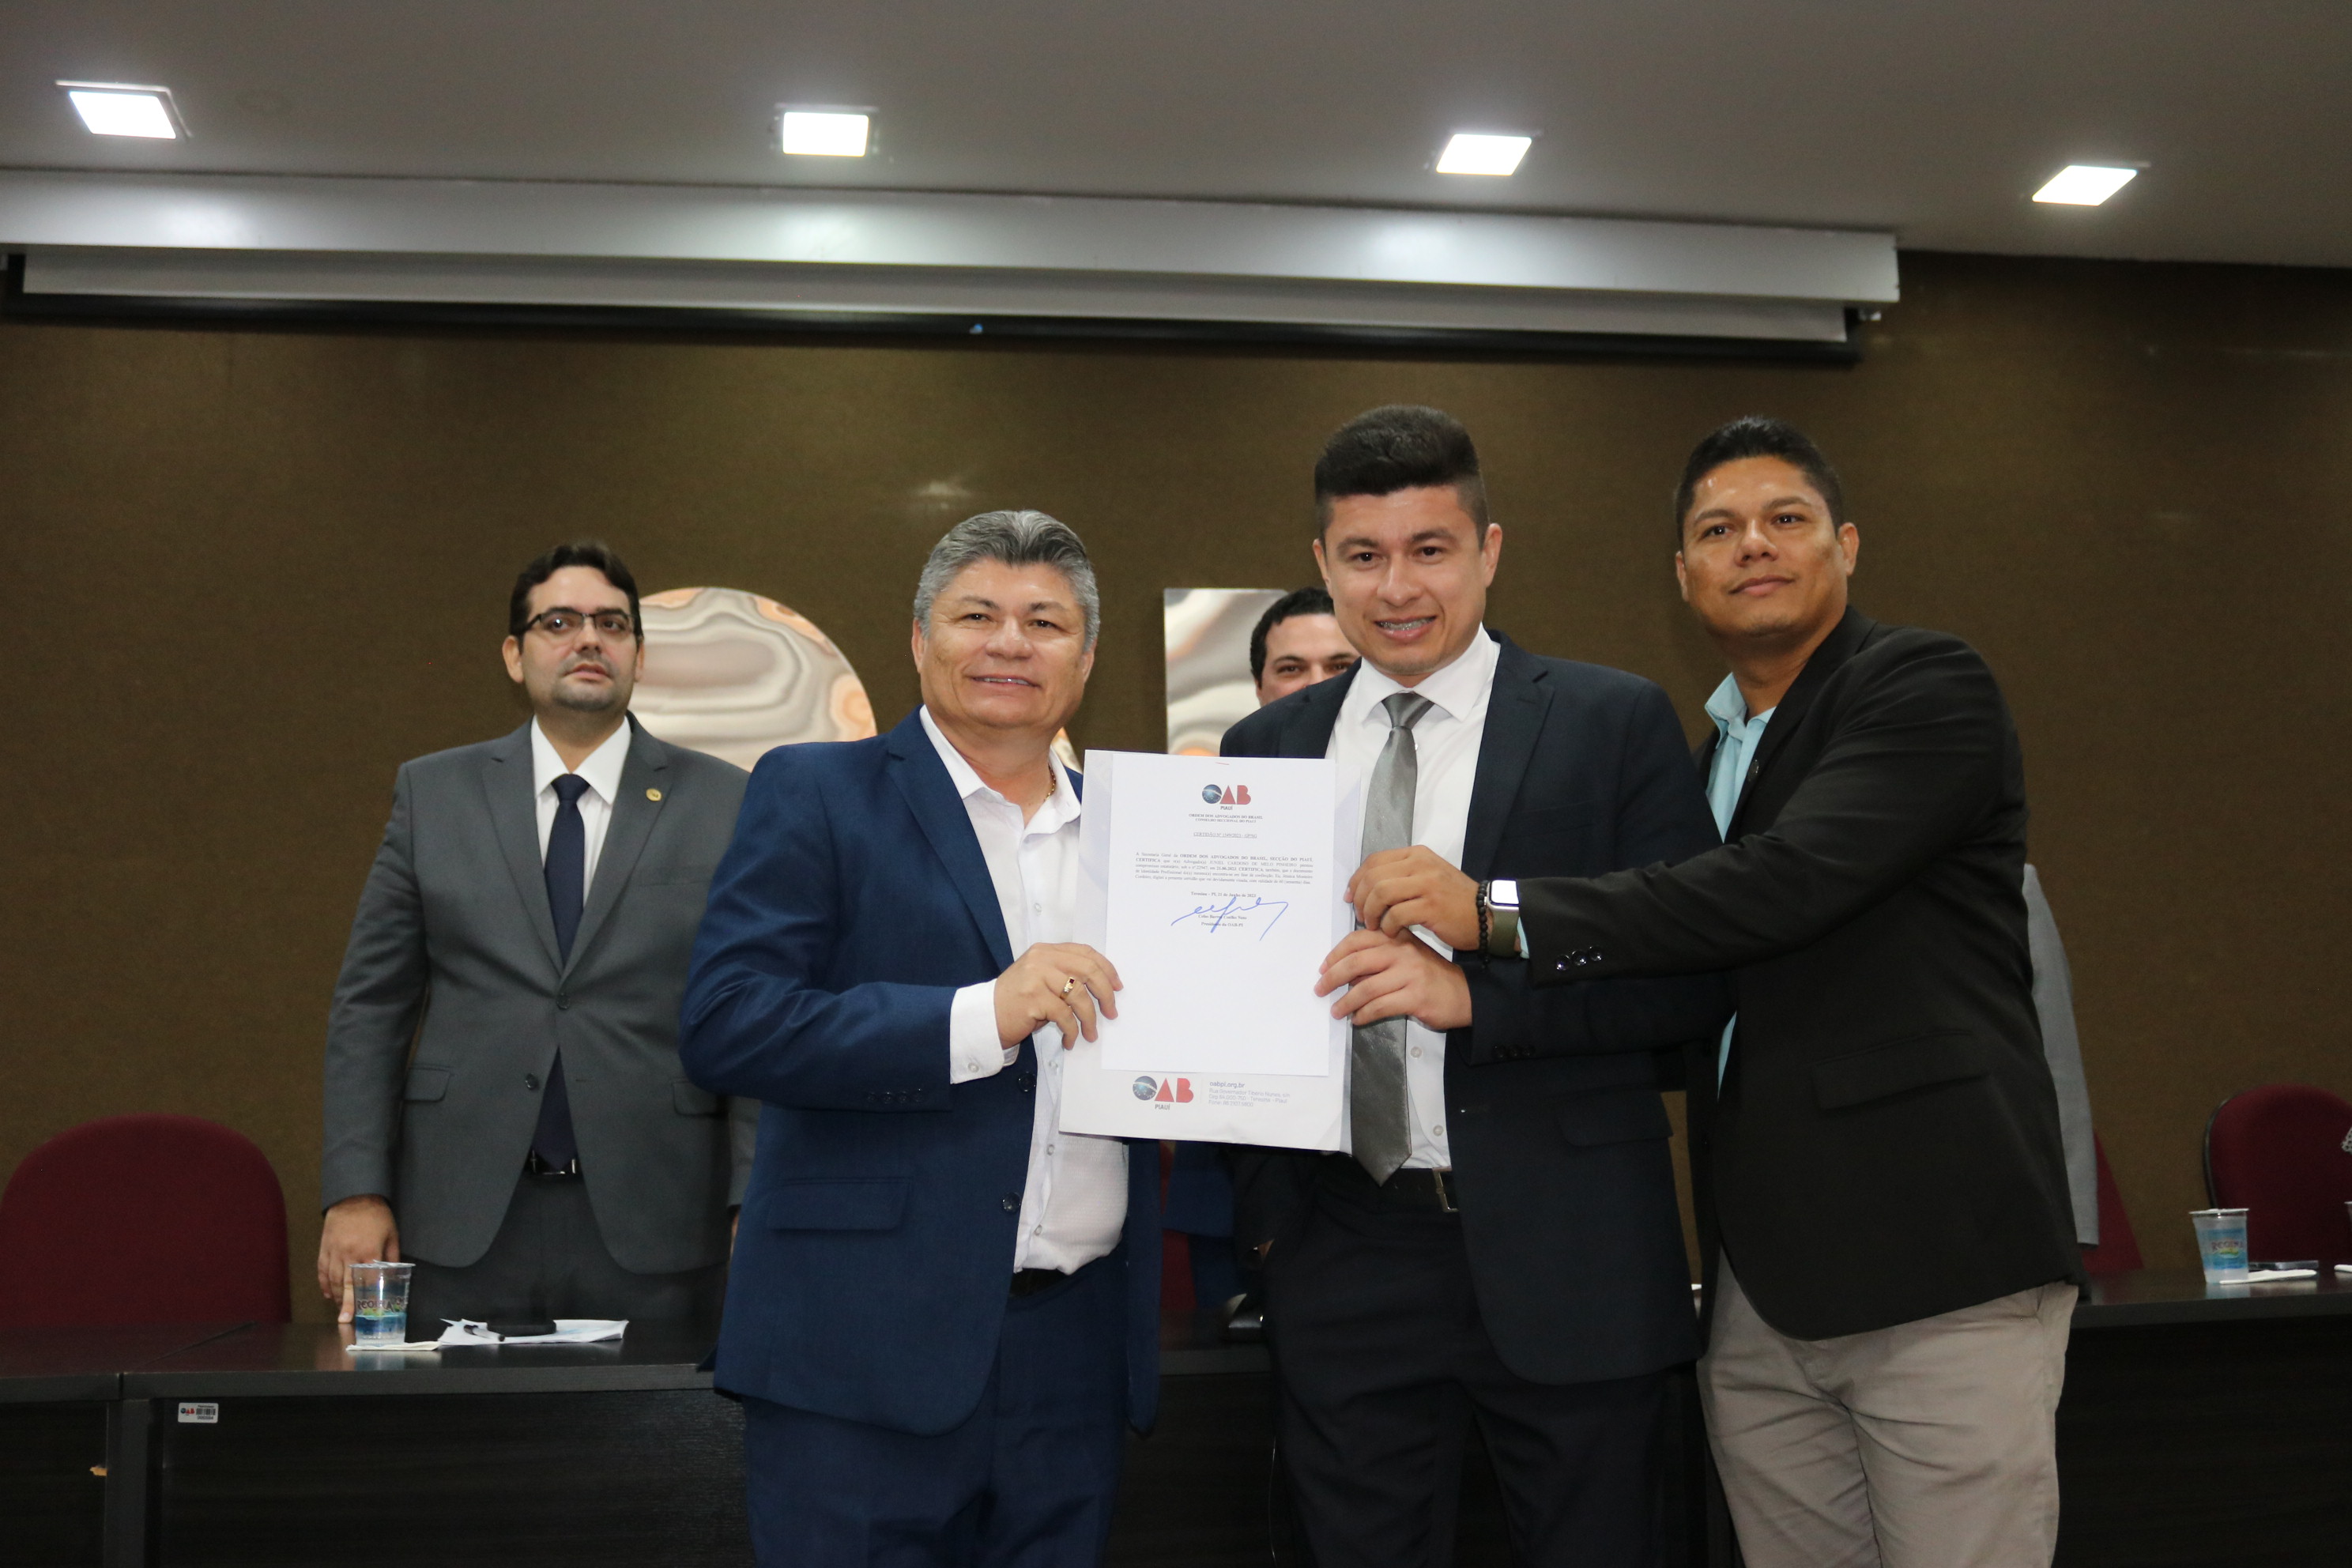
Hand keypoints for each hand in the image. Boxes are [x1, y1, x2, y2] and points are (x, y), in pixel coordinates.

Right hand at [317, 1195, 399, 1321]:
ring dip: (336, 1296)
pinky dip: (324, 1284)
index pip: (363, 1283)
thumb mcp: (392, 1234)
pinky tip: (328, 1294)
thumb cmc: (377, 1215)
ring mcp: (333, 1252)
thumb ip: (391, 1256)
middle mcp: (348, 1256)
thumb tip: (393, 1274)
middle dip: (345, 1304)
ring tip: (340, 1308)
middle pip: (345, 1285)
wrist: (353, 1196)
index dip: (360, 1300)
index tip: (356, 1315)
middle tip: (344, 1320)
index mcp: (368, 1253)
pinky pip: (321, 1270)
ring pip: (331, 1280)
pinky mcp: (324, 1248)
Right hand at [995, 942, 1122, 1046]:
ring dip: (1090, 1019)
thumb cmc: (1016, 1001)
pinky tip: (1070, 1040)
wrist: (985, 1017)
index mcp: (1046, 951)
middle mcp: (1042, 959)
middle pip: (1088, 970)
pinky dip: (1072, 1031)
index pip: (1085, 953)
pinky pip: (1065, 1016)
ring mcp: (1036, 977)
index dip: (1106, 969)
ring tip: (1091, 1034)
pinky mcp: (1033, 998)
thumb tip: (1101, 987)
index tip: (1117, 986)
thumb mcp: (1040, 979)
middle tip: (1111, 1012)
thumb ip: (1064, 974)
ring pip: (1079, 996)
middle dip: (1105, 993)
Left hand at [1316, 928, 1471, 1031]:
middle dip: (1333, 977)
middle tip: (1320, 989)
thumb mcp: (1407, 957)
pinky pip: (1380, 1007)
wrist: (1465, 994)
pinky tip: (1357, 1019)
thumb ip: (1379, 957)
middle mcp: (1403, 953)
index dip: (1336, 953)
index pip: (1359, 939)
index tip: (1323, 967)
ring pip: (1366, 987)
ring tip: (1336, 1011)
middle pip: (1357, 961)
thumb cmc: (1431, 977)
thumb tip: (1344, 970)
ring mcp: (1410, 975)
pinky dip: (1364, 1014)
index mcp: (1397, 938)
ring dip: (1345, 1001)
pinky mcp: (1415, 998)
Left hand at [1349, 847, 1479, 949]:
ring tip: (1374, 925)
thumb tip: (1365, 887)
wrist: (1488, 915)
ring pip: (1381, 893)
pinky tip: (1392, 933)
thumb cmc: (1454, 901)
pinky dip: (1388, 926)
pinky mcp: (1432, 906)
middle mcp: (1421, 864)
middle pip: (1373, 877)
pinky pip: (1396, 914)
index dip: (1357, 880)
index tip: (1351, 898)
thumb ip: (1400, 876)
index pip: (1374, 861)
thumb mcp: (1428, 877)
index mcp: (1417, 855)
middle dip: (1361, 899)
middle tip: (1363, 917)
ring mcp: (1427, 884)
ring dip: (1371, 912)